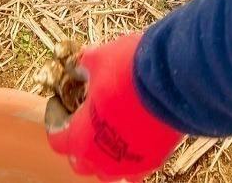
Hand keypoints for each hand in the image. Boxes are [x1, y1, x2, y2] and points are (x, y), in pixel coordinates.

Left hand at [47, 33, 182, 180]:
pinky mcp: (153, 162)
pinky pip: (136, 168)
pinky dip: (133, 157)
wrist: (173, 81)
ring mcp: (128, 164)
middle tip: (87, 121)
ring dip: (106, 156)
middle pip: (81, 162)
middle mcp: (101, 159)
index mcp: (81, 136)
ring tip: (112, 132)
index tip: (63, 109)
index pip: (58, 140)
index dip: (57, 123)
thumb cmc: (130, 72)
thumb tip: (80, 64)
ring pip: (108, 171)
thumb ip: (85, 66)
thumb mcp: (100, 59)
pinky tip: (136, 138)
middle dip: (80, 144)